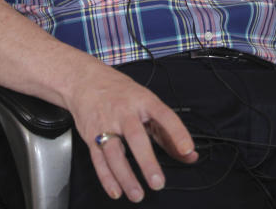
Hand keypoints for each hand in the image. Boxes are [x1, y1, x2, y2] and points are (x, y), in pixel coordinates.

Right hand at [65, 64, 197, 201]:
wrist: (86, 81)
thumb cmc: (122, 93)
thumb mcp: (148, 104)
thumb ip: (168, 131)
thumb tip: (189, 155)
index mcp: (143, 101)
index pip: (164, 116)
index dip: (177, 132)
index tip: (188, 149)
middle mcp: (124, 112)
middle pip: (136, 138)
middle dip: (147, 162)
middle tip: (158, 182)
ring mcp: (105, 124)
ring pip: (114, 153)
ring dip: (126, 176)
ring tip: (138, 194)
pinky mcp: (91, 136)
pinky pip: (98, 160)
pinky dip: (107, 178)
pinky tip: (117, 190)